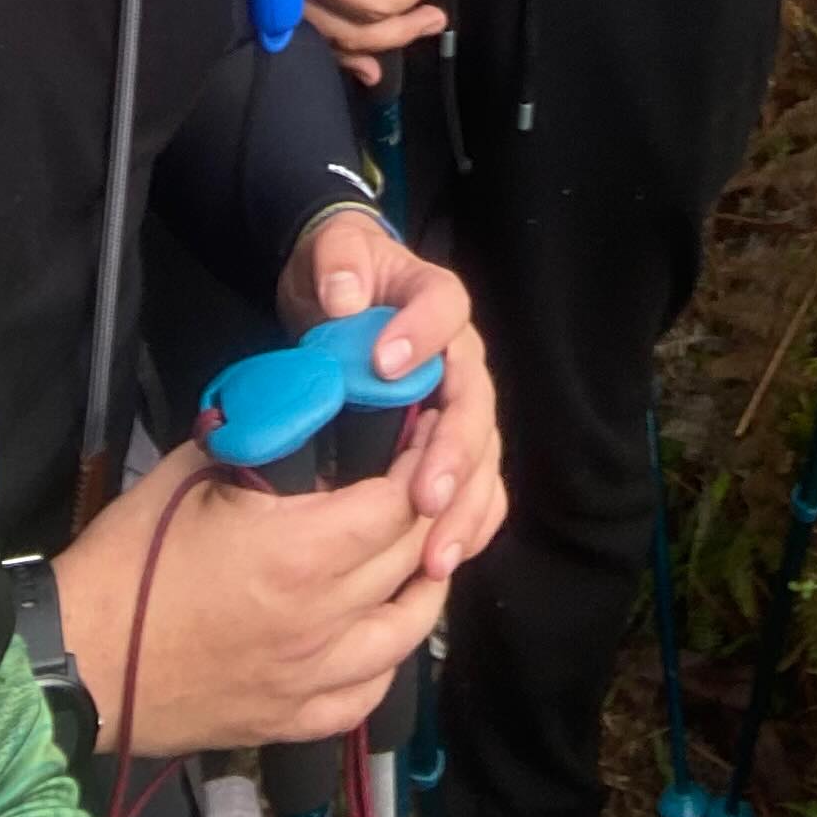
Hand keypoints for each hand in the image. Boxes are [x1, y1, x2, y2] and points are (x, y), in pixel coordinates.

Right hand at [55, 444, 448, 755]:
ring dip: (426, 582)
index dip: (422, 461)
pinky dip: (389, 654)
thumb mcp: (195, 471)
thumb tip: (307, 408)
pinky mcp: (291, 721)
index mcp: (300, 552)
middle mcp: (321, 620)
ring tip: (426, 545)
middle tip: (433, 472)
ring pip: (407, 631)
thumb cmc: (130, 558)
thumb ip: (264, 440)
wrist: (78, 658)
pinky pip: (368, 692)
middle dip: (432, 507)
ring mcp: (311, 679)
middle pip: (410, 559)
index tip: (428, 429)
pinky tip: (384, 626)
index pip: (397, 503)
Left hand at [275, 215, 504, 585]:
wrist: (341, 299)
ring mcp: (460, 408)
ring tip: (435, 557)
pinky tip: (443, 564)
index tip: (384, 365)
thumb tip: (344, 297)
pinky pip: (476, 489)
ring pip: (482, 459)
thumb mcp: (334, 252)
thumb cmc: (341, 274)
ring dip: (463, 509)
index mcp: (436, 301)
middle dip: (454, 454)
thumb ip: (338, 261)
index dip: (421, 335)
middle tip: (426, 496)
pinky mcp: (450, 447)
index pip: (444, 310)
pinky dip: (467, 526)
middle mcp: (461, 358)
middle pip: (473, 404)